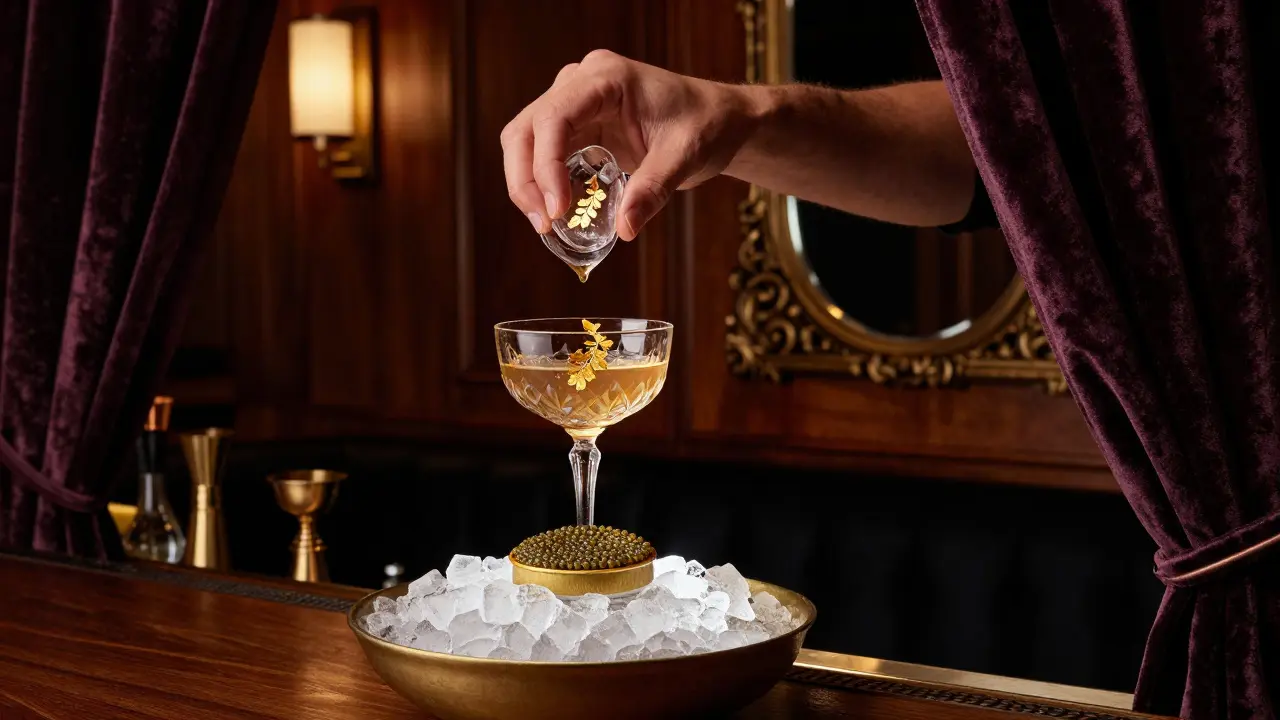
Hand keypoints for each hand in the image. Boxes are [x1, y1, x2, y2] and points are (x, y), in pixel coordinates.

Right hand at [501, 50, 757, 240]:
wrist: (718, 119)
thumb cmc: (706, 124)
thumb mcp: (685, 156)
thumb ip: (653, 190)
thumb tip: (624, 230)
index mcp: (606, 78)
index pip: (554, 117)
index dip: (546, 165)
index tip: (558, 209)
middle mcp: (580, 83)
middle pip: (525, 129)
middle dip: (526, 179)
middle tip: (544, 223)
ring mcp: (574, 103)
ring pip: (525, 142)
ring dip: (527, 184)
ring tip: (547, 224)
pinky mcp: (576, 126)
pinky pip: (544, 155)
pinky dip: (543, 184)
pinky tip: (559, 213)